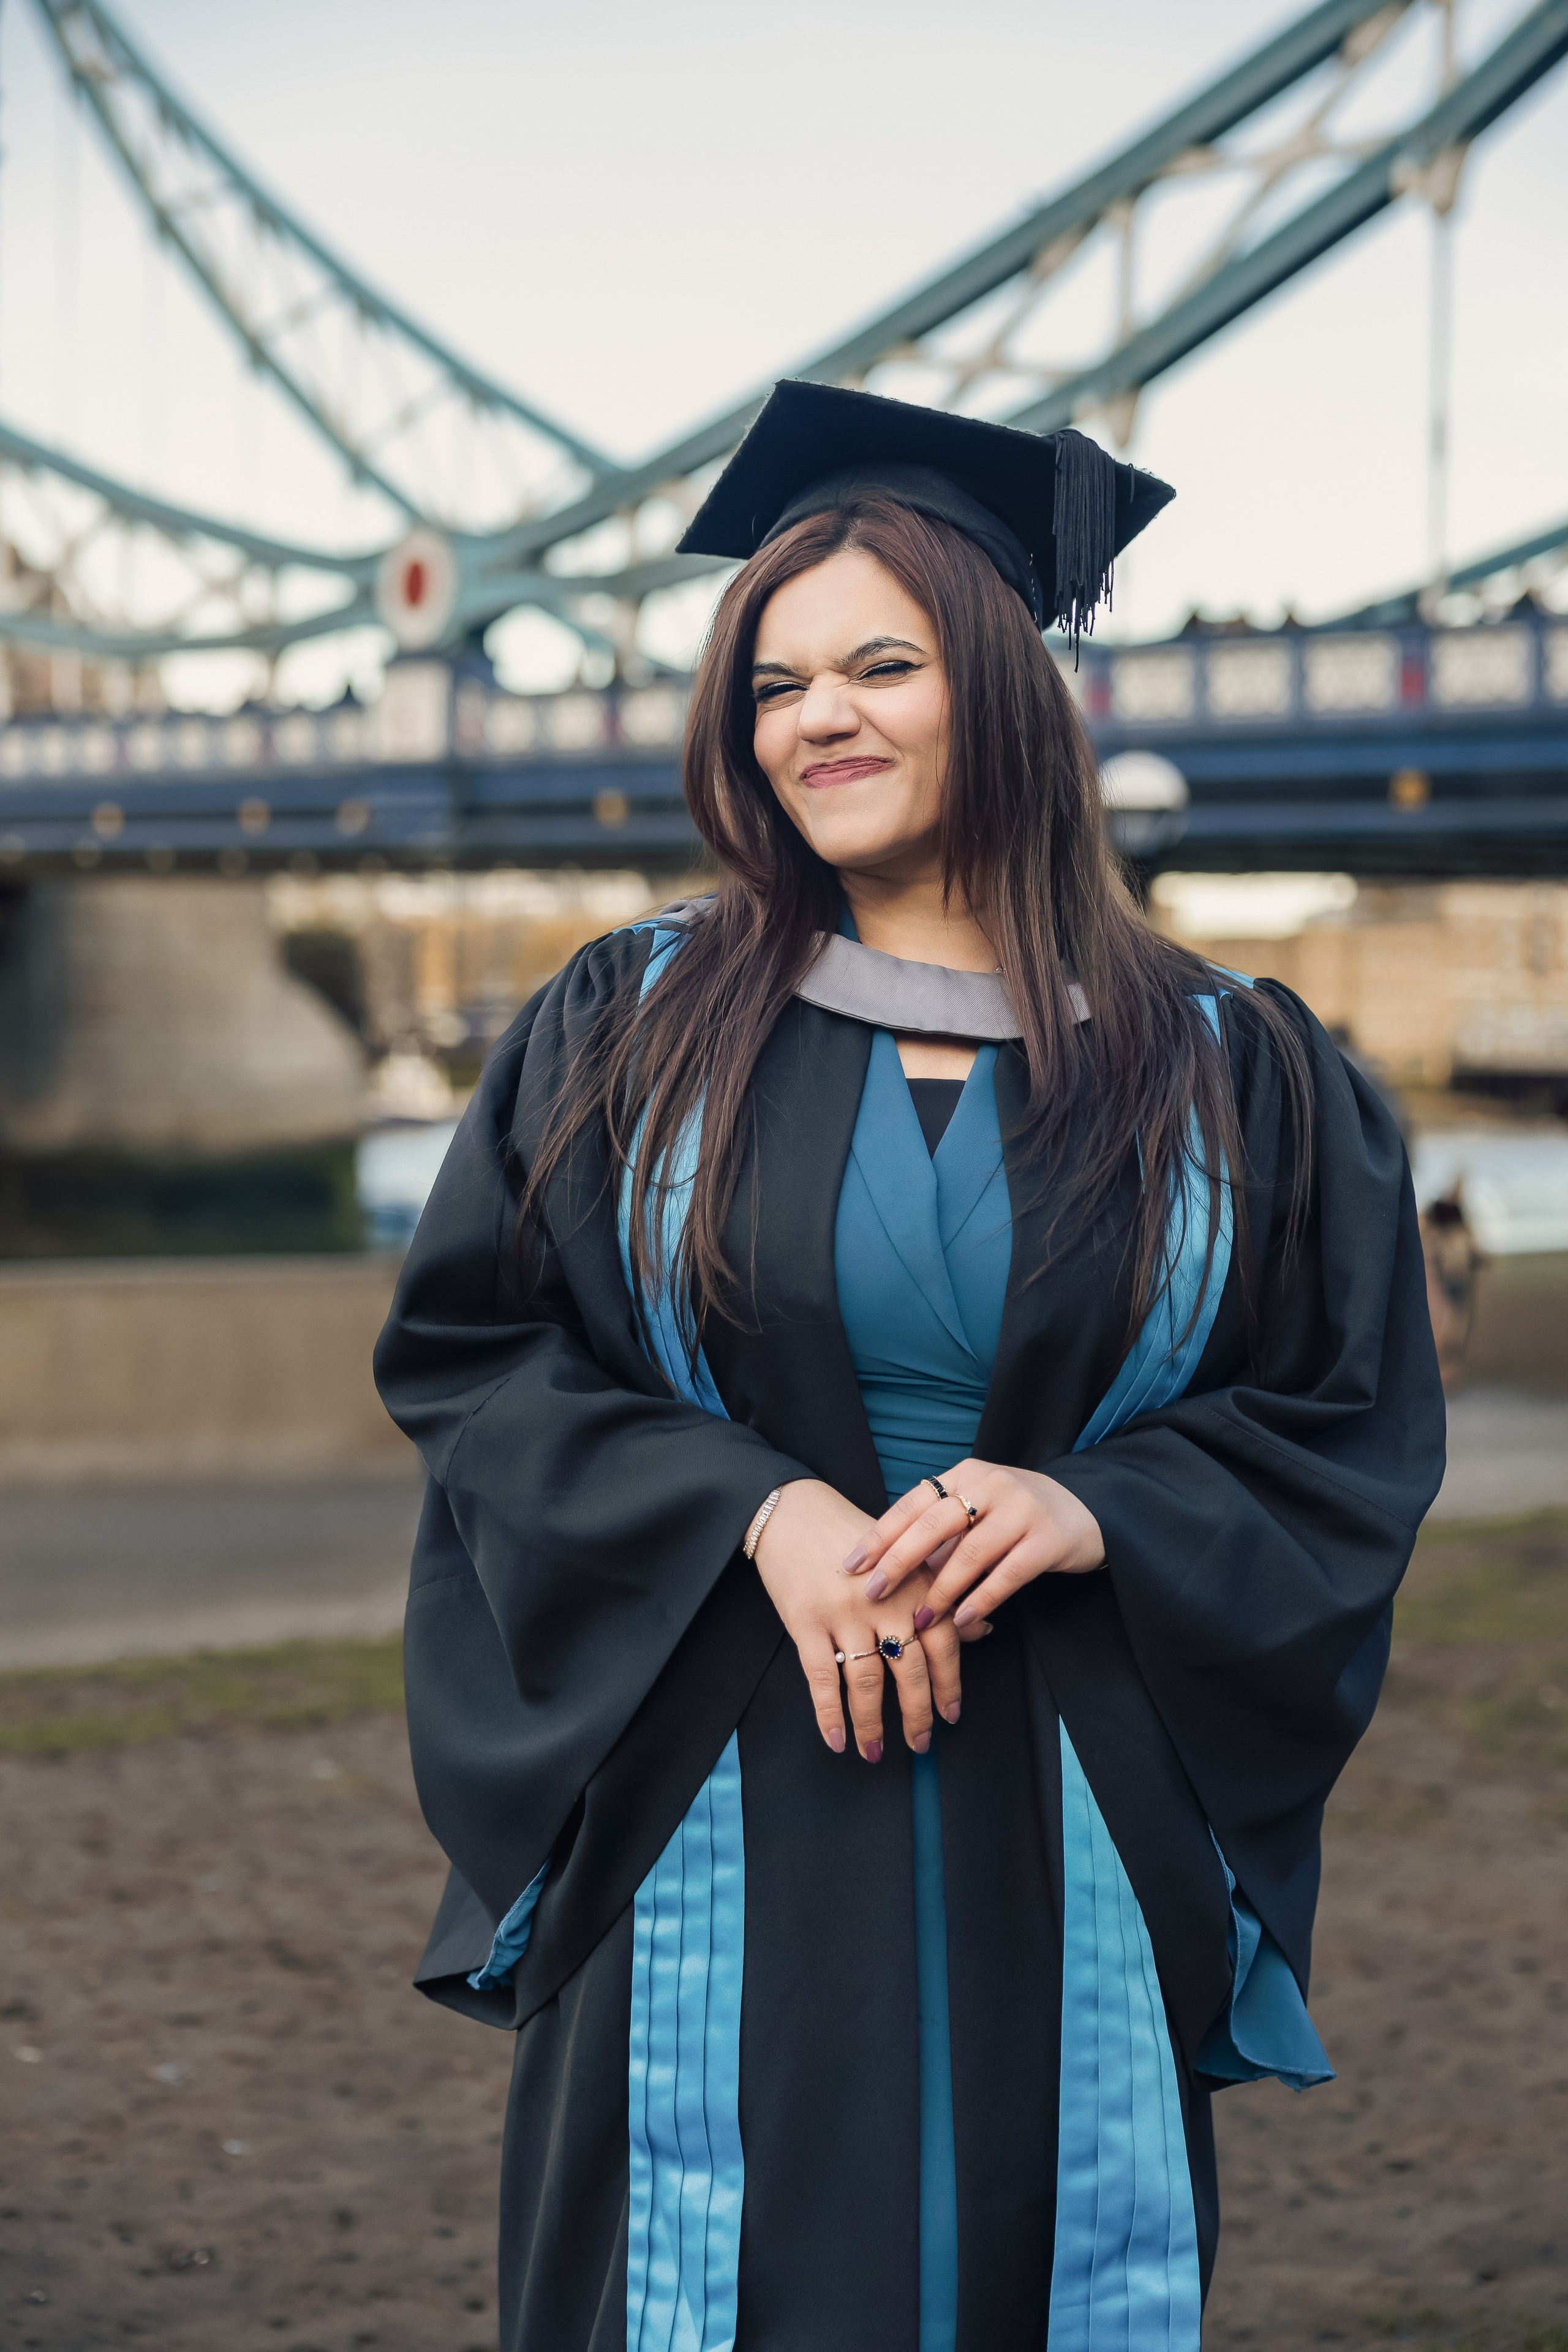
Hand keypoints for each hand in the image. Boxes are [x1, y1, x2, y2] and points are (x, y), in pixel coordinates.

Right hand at [752, 1480, 984, 1760]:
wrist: (792, 1511)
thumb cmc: (851, 1536)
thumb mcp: (904, 1556)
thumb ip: (940, 1594)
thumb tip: (981, 1632)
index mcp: (914, 1582)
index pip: (943, 1642)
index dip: (949, 1684)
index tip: (951, 1715)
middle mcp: (885, 1600)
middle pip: (909, 1669)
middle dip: (917, 1713)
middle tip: (921, 1744)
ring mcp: (844, 1613)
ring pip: (867, 1682)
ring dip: (873, 1724)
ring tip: (875, 1753)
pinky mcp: (806, 1622)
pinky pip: (821, 1679)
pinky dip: (829, 1715)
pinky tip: (836, 1740)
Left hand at [841, 1460, 1103, 1630]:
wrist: (1086, 1510)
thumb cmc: (1017, 1516)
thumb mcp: (977, 1511)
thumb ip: (941, 1535)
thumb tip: (887, 1572)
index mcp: (965, 1473)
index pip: (912, 1503)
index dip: (879, 1535)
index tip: (849, 1565)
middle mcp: (992, 1484)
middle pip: (934, 1524)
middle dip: (898, 1561)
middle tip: (872, 1593)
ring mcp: (1023, 1510)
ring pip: (970, 1553)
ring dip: (941, 1591)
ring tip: (919, 1621)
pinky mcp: (1048, 1539)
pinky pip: (1008, 1574)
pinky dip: (982, 1599)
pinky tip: (963, 1620)